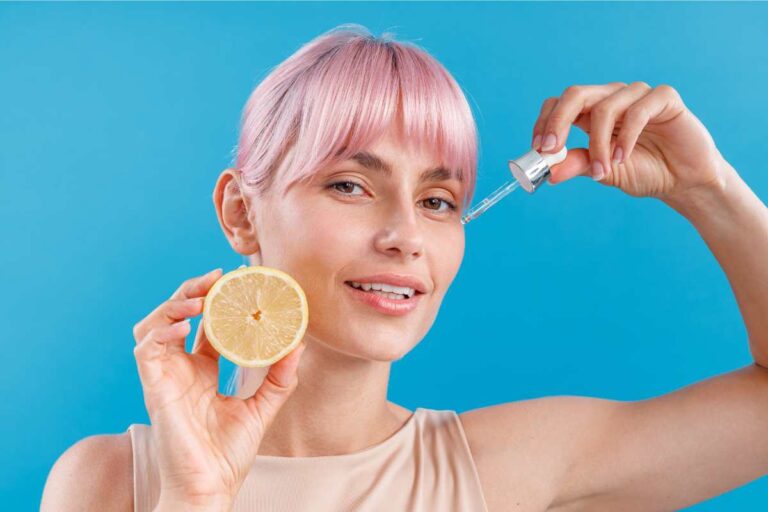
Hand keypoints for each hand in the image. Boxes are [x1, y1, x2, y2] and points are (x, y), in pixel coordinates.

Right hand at [133, 268, 306, 507]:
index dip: (218, 300)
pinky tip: (185, 326)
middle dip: (194, 291)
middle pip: (177, 316)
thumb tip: (299, 344)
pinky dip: (161, 331)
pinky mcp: (154, 388)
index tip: (240, 280)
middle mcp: (180, 369)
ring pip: (154, 325)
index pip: (206, 324)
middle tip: (220, 278)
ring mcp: (164, 377)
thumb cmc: (227, 455)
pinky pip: (146, 349)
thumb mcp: (262, 408)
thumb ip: (279, 377)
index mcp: (202, 371)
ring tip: (200, 296)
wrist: (211, 488)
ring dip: (174, 304)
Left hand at [532, 82, 727, 202]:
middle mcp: (611, 98)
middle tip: (552, 150)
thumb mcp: (604, 172)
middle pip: (575, 95)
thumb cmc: (644, 172)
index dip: (545, 122)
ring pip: (604, 109)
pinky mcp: (664, 98)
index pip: (559, 104)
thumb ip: (577, 166)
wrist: (684, 181)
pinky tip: (624, 158)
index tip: (539, 149)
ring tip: (603, 170)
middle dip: (558, 122)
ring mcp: (637, 95)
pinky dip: (625, 138)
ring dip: (597, 145)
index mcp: (592, 113)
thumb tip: (548, 172)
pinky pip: (637, 111)